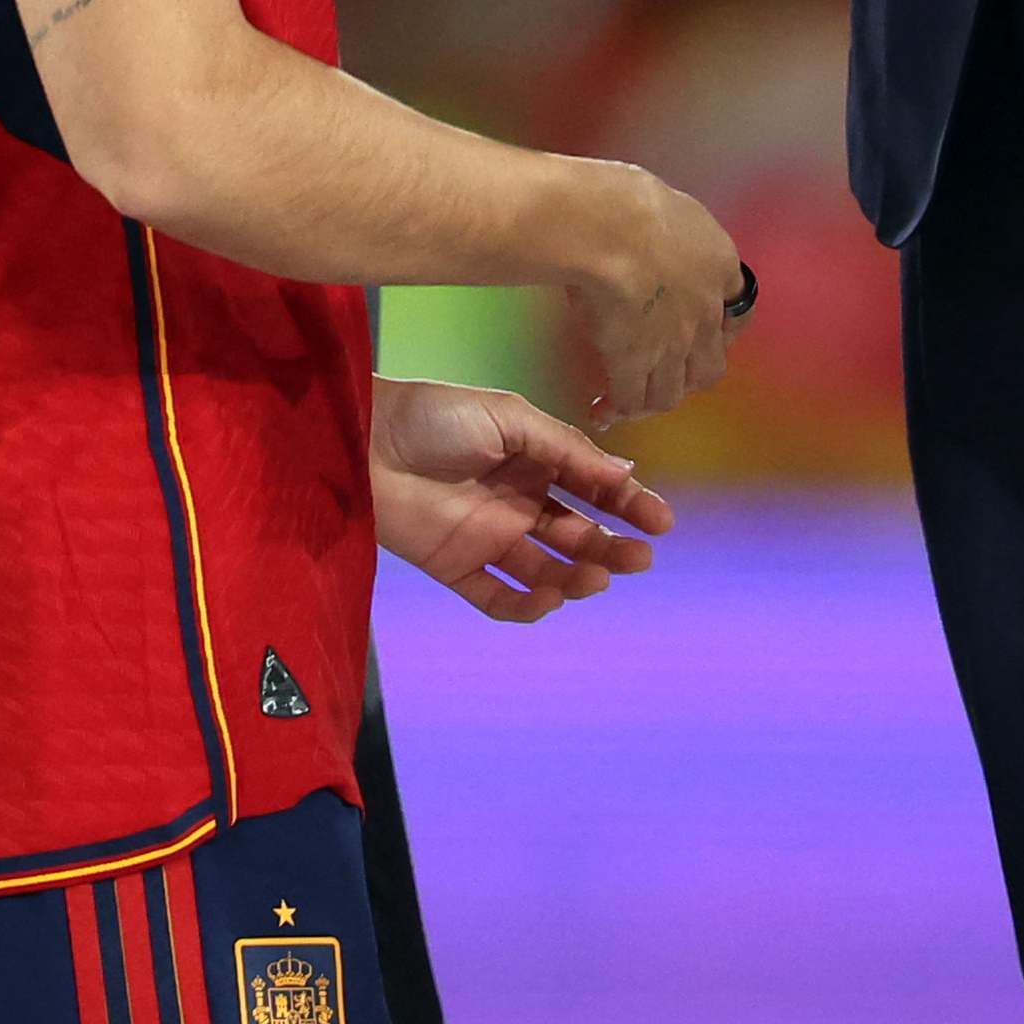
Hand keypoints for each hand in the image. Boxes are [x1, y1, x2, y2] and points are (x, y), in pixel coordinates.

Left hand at [371, 377, 673, 623]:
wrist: (363, 440)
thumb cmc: (436, 417)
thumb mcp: (508, 418)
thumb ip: (565, 449)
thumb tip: (625, 474)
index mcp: (534, 462)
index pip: (593, 489)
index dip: (628, 506)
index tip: (660, 522)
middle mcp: (518, 502)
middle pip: (578, 535)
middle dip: (612, 548)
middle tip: (639, 559)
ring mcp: (488, 538)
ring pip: (547, 570)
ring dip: (576, 577)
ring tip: (593, 577)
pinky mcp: (456, 568)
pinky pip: (499, 598)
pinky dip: (526, 606)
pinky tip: (547, 597)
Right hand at [564, 162, 747, 423]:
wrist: (607, 226)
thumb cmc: (632, 199)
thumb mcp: (672, 208)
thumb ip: (675, 236)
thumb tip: (656, 240)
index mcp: (720, 267)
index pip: (737, 315)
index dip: (722, 331)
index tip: (708, 334)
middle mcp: (704, 315)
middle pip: (709, 369)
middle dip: (688, 376)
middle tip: (663, 372)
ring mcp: (671, 344)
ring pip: (672, 393)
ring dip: (652, 399)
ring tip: (631, 400)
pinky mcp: (633, 362)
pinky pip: (631, 398)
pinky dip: (618, 407)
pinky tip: (602, 409)